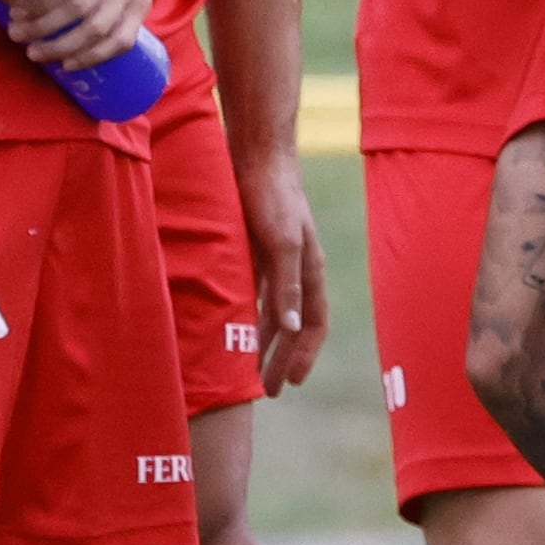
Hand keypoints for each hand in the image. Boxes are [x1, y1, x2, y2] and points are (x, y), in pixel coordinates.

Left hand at [3, 0, 165, 72]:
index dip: (38, 5)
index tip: (15, 11)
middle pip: (78, 11)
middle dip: (43, 29)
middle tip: (17, 34)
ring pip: (98, 31)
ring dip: (64, 48)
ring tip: (36, 52)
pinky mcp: (143, 5)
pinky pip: (121, 41)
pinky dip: (95, 57)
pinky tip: (71, 63)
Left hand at [237, 153, 334, 394]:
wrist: (257, 154)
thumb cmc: (273, 195)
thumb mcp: (282, 242)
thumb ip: (287, 285)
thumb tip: (290, 330)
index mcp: (310, 269)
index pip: (313, 323)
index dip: (304, 355)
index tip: (290, 383)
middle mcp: (297, 268)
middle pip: (293, 324)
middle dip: (282, 358)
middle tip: (267, 391)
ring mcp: (276, 259)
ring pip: (273, 311)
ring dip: (263, 341)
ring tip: (248, 369)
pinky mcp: (255, 248)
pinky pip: (254, 293)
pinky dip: (247, 315)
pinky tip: (232, 327)